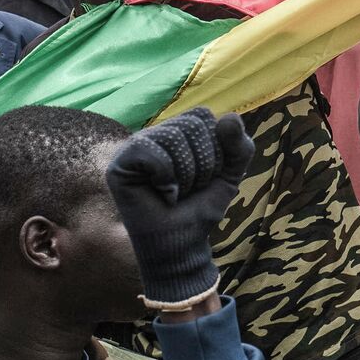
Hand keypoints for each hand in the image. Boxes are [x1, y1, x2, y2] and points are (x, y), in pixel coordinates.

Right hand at [106, 109, 255, 306]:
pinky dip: (165, 177)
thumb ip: (239, 146)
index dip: (216, 149)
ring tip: (176, 192)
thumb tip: (230, 117)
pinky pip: (150, 152)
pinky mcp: (120, 165)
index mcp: (178, 130)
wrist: (182, 242)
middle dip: (203, 165)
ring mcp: (135, 147)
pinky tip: (162, 193)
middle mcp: (155, 134)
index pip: (204, 117)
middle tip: (190, 188)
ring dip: (186, 174)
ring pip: (173, 138)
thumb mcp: (230, 175)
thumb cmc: (200, 207)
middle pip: (191, 126)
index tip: (207, 176)